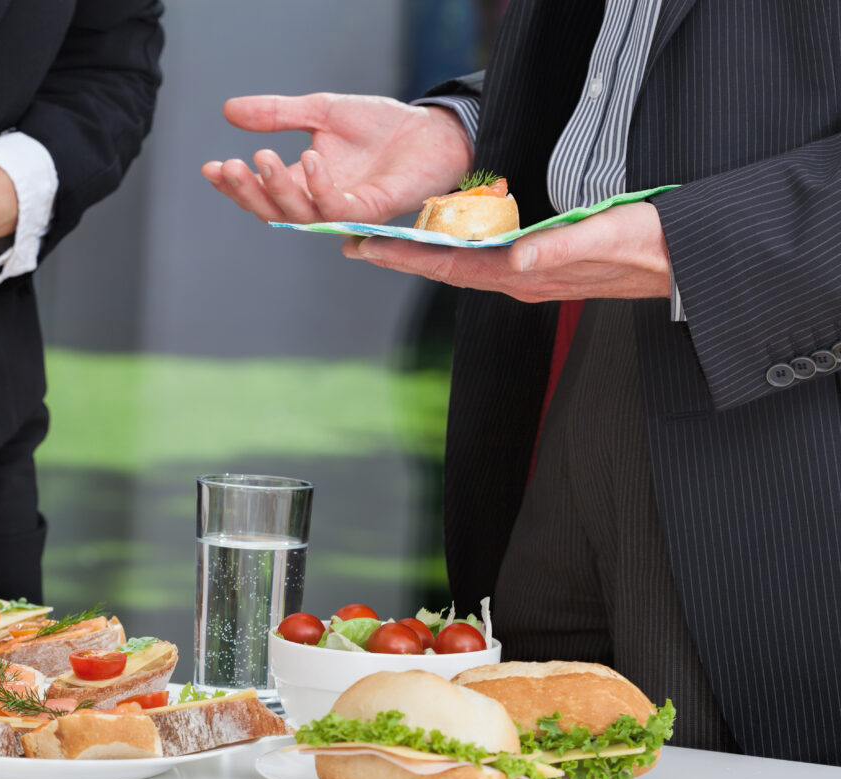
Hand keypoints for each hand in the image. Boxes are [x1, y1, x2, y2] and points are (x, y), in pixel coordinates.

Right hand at [202, 93, 471, 224]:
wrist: (430, 129)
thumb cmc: (380, 126)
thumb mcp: (320, 111)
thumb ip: (277, 114)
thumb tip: (228, 110)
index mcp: (304, 184)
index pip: (261, 193)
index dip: (233, 185)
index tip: (209, 167)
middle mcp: (320, 203)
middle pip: (273, 212)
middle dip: (247, 192)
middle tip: (229, 166)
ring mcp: (345, 210)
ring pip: (300, 215)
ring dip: (278, 189)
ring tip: (262, 157)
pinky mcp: (371, 210)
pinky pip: (338, 208)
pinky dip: (320, 186)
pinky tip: (308, 158)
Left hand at [343, 202, 672, 300]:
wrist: (687, 263)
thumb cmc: (652, 246)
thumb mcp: (608, 236)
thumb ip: (560, 248)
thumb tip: (514, 259)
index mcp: (527, 276)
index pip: (452, 267)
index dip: (405, 258)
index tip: (365, 249)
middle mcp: (521, 280)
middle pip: (447, 269)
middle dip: (399, 257)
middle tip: (353, 244)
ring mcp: (531, 275)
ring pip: (463, 266)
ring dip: (423, 254)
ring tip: (384, 242)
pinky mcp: (543, 265)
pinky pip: (486, 259)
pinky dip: (456, 249)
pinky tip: (443, 240)